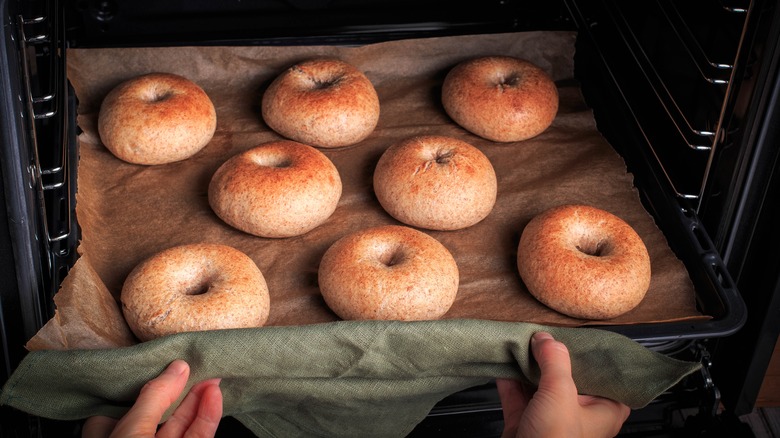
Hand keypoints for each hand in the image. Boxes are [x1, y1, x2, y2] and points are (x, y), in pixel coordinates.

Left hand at [82, 359, 222, 437]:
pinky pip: (197, 435)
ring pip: (182, 423)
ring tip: (212, 376)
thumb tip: (177, 368)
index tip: (165, 362)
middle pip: (160, 410)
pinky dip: (208, 416)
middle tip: (197, 364)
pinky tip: (214, 396)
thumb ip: (155, 397)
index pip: (123, 402)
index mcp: (108, 435)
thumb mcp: (131, 430)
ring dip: (199, 399)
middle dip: (181, 386)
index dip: (145, 380)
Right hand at [497, 332, 629, 437]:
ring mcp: (551, 420)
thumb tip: (546, 338)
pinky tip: (502, 363)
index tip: (577, 334)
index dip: (590, 353)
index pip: (604, 374)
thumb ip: (555, 360)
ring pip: (540, 385)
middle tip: (543, 335)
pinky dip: (509, 380)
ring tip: (519, 343)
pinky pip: (518, 396)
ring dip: (527, 366)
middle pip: (567, 376)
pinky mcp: (526, 425)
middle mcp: (580, 414)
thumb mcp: (561, 393)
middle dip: (552, 356)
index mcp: (605, 410)